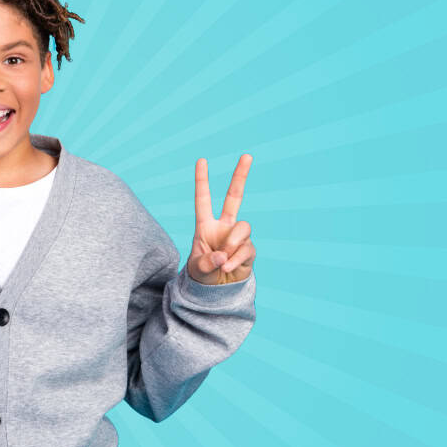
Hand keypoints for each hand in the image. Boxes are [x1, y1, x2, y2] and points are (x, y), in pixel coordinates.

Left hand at [186, 154, 256, 284]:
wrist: (217, 291)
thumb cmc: (202, 275)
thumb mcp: (197, 270)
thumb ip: (206, 262)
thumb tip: (222, 255)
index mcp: (205, 226)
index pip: (203, 199)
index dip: (202, 181)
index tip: (201, 160)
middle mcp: (224, 226)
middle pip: (235, 197)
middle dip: (240, 176)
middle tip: (247, 155)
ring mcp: (238, 237)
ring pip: (243, 227)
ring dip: (233, 243)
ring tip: (223, 260)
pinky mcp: (249, 249)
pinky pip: (247, 248)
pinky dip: (236, 259)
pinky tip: (228, 268)